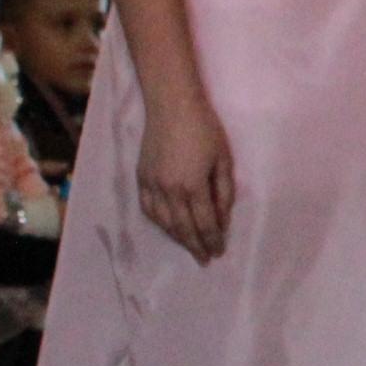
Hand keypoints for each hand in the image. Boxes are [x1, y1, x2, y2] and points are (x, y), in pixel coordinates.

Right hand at [136, 90, 235, 263]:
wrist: (172, 105)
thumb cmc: (205, 129)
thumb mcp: (223, 160)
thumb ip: (224, 193)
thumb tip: (223, 220)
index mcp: (193, 186)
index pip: (205, 223)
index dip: (212, 240)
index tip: (219, 252)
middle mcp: (169, 190)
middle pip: (183, 228)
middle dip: (195, 246)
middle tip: (205, 259)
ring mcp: (151, 184)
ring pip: (163, 222)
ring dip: (177, 238)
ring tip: (189, 247)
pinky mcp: (141, 177)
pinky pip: (148, 208)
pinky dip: (158, 222)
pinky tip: (167, 227)